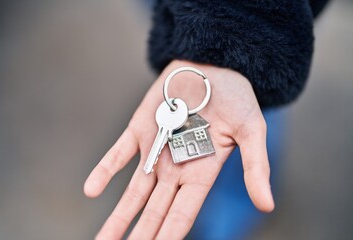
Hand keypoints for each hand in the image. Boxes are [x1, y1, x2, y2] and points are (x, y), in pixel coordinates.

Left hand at [84, 60, 273, 239]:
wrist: (212, 65)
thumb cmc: (236, 96)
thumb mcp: (252, 130)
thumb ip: (256, 166)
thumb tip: (267, 205)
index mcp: (202, 172)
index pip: (182, 213)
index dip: (168, 236)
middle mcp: (176, 168)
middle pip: (154, 210)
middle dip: (141, 234)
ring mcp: (156, 151)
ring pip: (134, 190)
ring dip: (118, 215)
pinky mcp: (141, 130)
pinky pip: (119, 154)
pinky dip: (105, 170)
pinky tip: (91, 191)